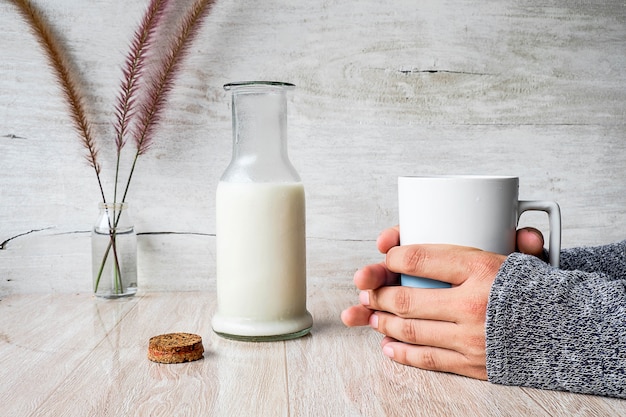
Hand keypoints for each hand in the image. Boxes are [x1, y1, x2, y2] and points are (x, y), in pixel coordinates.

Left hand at [340, 226, 544, 378]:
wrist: (569, 333)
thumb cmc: (537, 290)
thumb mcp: (518, 255)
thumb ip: (502, 239)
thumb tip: (506, 231)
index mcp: (482, 268)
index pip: (419, 258)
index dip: (392, 257)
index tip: (387, 256)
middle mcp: (474, 304)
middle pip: (406, 299)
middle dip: (378, 294)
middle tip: (368, 291)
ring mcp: (471, 337)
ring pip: (411, 330)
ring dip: (383, 322)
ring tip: (371, 316)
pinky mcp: (473, 363)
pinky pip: (428, 359)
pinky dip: (403, 353)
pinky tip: (388, 345)